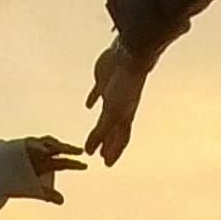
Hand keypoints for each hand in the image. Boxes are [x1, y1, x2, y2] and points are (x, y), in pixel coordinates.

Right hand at [14, 138, 86, 204]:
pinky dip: (38, 146)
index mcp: (45, 163)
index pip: (62, 162)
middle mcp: (39, 153)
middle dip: (68, 150)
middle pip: (57, 150)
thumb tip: (62, 201)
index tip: (85, 165)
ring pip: (45, 143)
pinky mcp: (19, 146)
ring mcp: (29, 148)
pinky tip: (45, 150)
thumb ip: (47, 193)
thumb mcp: (33, 188)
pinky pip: (30, 144)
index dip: (74, 163)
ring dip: (54, 144)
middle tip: (80, 152)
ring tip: (63, 148)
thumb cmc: (17, 180)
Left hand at [84, 37, 153, 164]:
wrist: (131, 55)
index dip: (113, 152)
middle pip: (112, 130)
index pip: (120, 139)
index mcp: (125, 116)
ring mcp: (113, 94)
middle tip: (99, 156)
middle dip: (106, 143)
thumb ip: (101, 131)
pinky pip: (98, 94)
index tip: (107, 164)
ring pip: (105, 115)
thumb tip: (92, 150)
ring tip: (93, 136)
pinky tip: (88, 105)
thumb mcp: (111, 112)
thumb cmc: (126, 84)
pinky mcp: (105, 81)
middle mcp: (120, 107)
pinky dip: (93, 100)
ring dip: (99, 128)